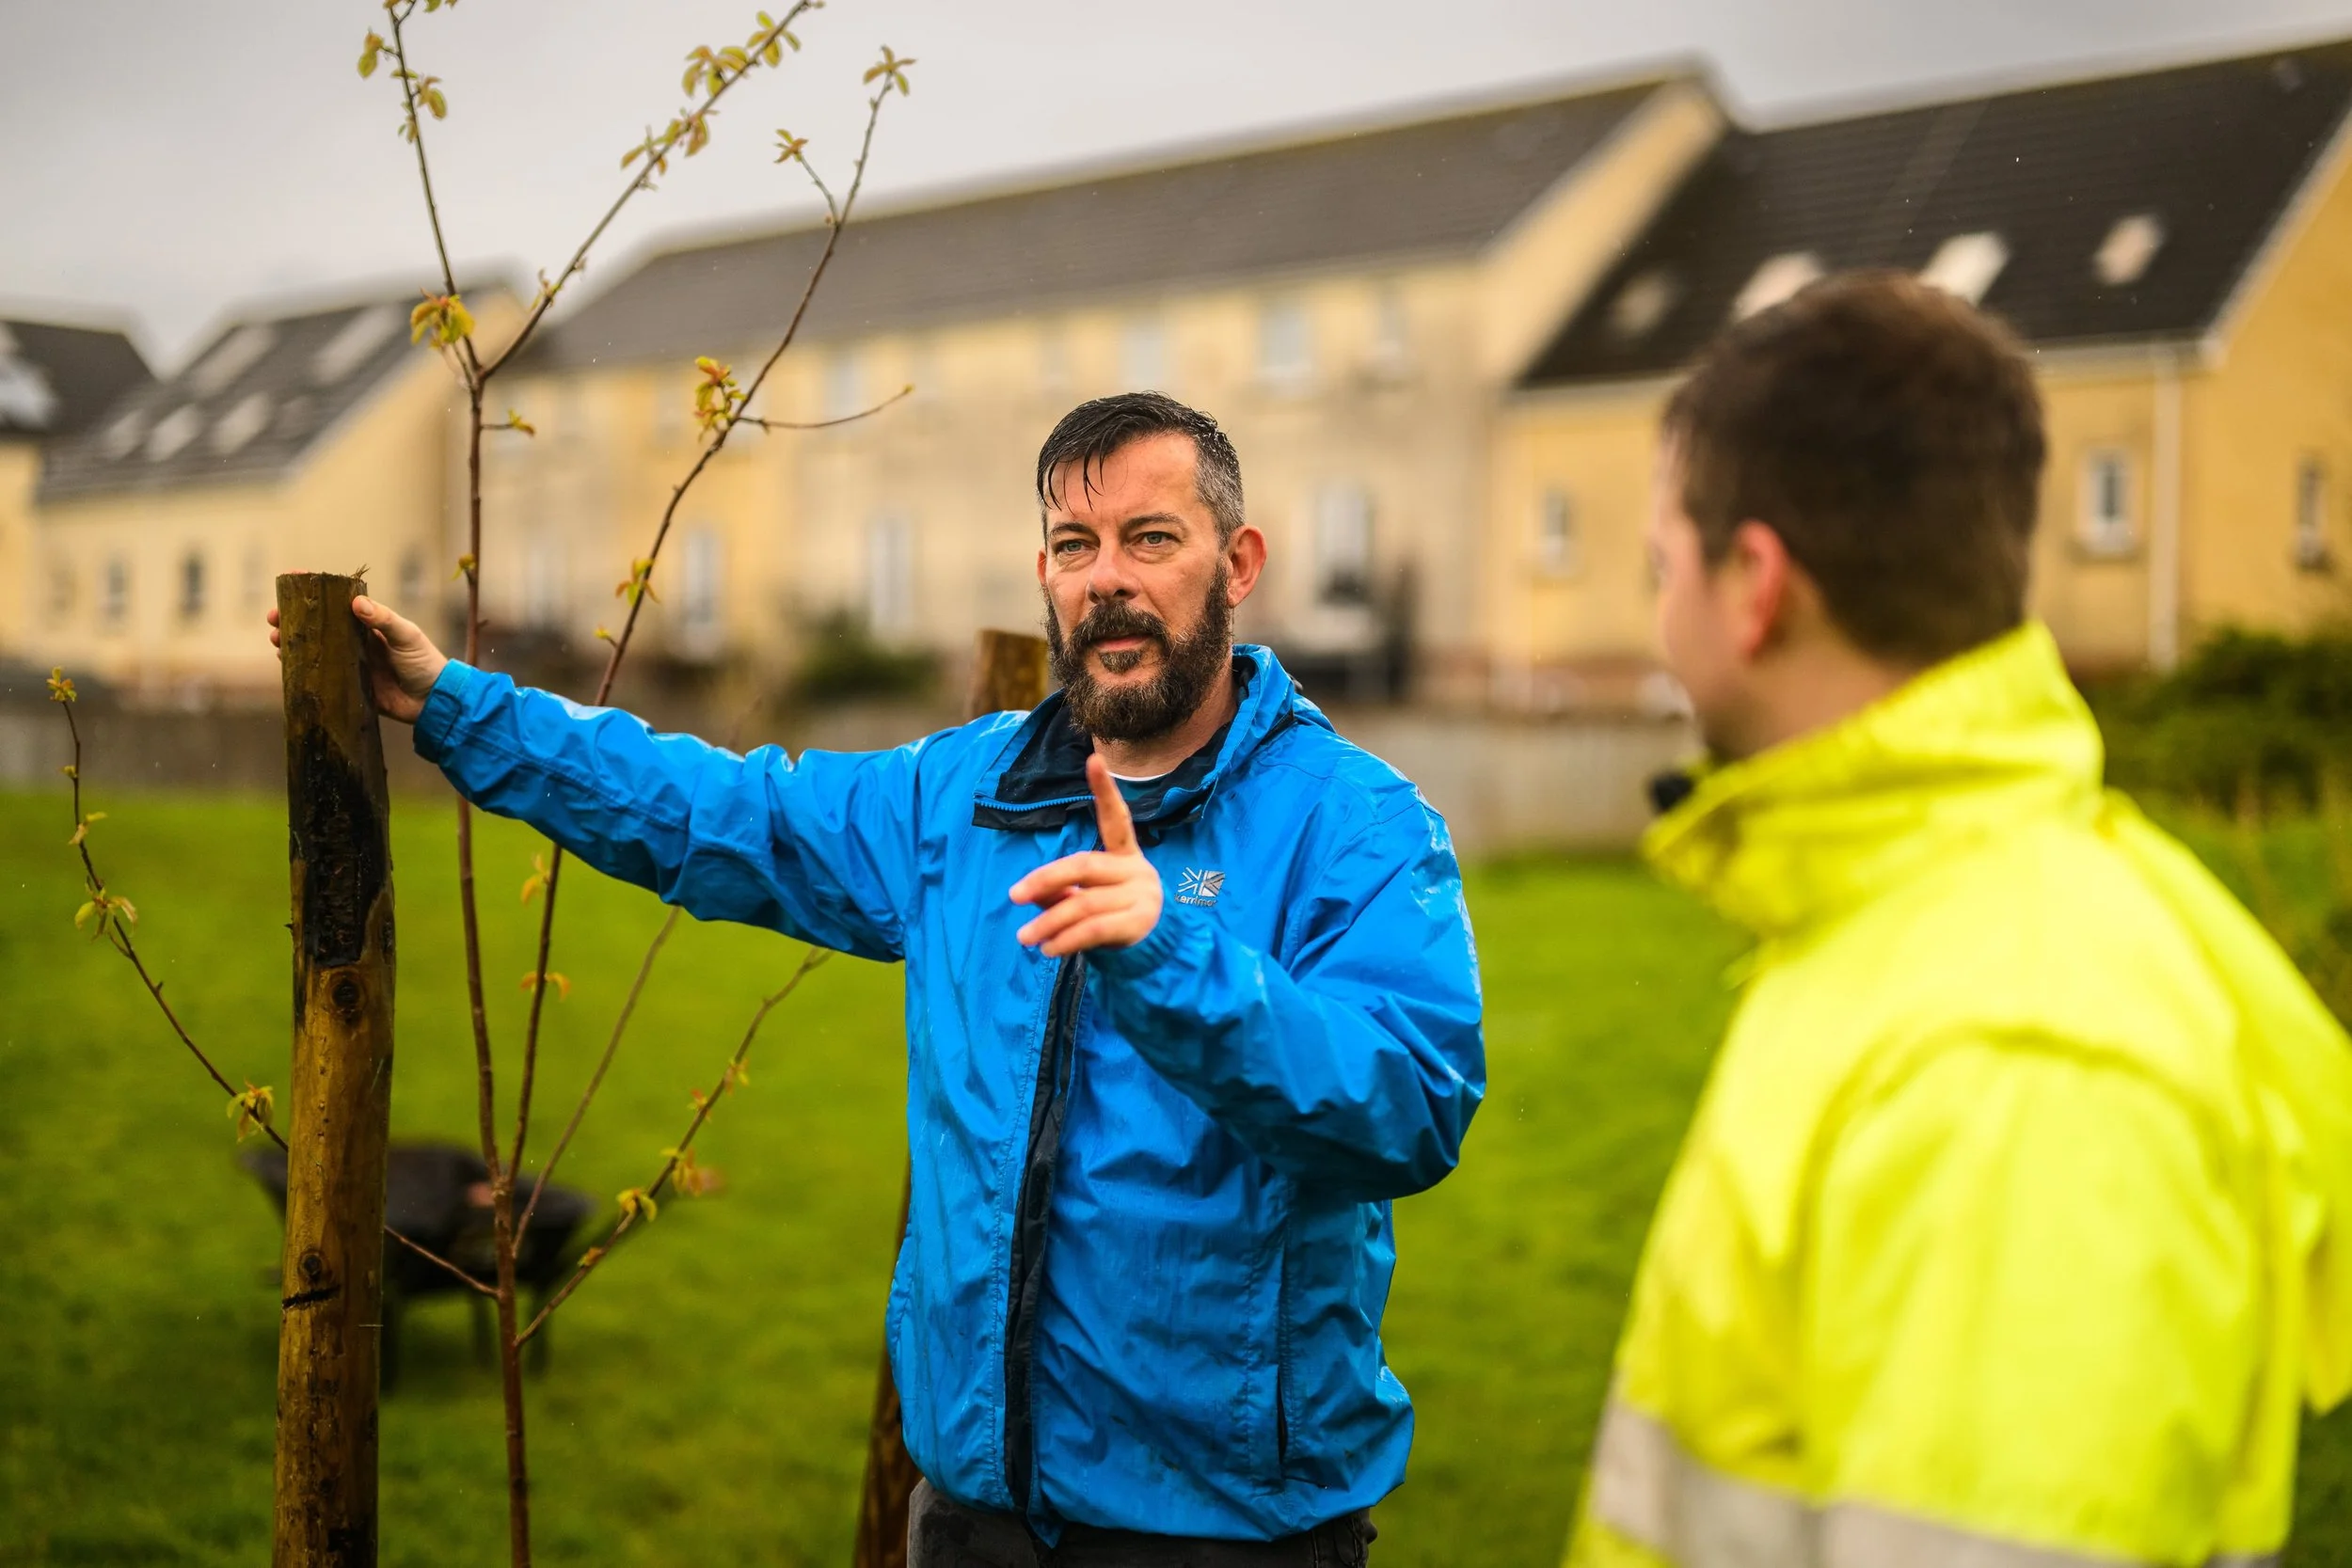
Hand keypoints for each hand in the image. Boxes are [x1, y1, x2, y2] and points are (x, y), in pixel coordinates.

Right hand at [267, 595, 447, 724]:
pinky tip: (286, 661)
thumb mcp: (407, 635)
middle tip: (273, 617)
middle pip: (317, 626)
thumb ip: (384, 619)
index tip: (293, 580)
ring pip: (314, 649)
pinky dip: (301, 668)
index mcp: (369, 624)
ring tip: (275, 638)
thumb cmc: (425, 662)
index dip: (315, 592)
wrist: (434, 701)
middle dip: (293, 619)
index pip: (337, 603)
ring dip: (292, 642)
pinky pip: (319, 676)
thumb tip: (356, 602)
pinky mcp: (348, 686)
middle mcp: (355, 641)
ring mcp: (349, 663)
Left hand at [1010, 754, 1163, 957]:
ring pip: (1084, 904)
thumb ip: (1058, 889)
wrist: (1155, 949)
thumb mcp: (1086, 896)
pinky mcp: (1138, 924)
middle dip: (1045, 880)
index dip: (1105, 790)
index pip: (1116, 818)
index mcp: (1126, 854)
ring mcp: (1141, 896)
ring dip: (1049, 922)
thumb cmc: (1114, 914)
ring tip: (1024, 937)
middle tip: (1014, 896)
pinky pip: (1094, 929)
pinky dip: (1066, 940)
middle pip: (1083, 866)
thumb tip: (1028, 893)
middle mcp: (1136, 869)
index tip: (1094, 759)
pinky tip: (1047, 949)